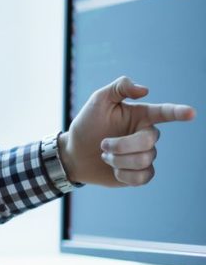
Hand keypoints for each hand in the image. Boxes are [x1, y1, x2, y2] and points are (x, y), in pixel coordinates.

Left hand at [60, 76, 195, 186]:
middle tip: (102, 145)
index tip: (191, 113)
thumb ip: (119, 87)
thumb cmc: (87, 125)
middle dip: (121, 145)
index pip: (165, 113)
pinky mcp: (139, 174)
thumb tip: (145, 90)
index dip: (178, 113)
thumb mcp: (98, 101)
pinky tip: (114, 170)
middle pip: (148, 141)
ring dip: (117, 159)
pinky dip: (123, 175)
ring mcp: (144, 155)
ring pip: (143, 160)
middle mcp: (146, 135)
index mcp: (141, 116)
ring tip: (105, 156)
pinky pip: (142, 177)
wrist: (73, 154)